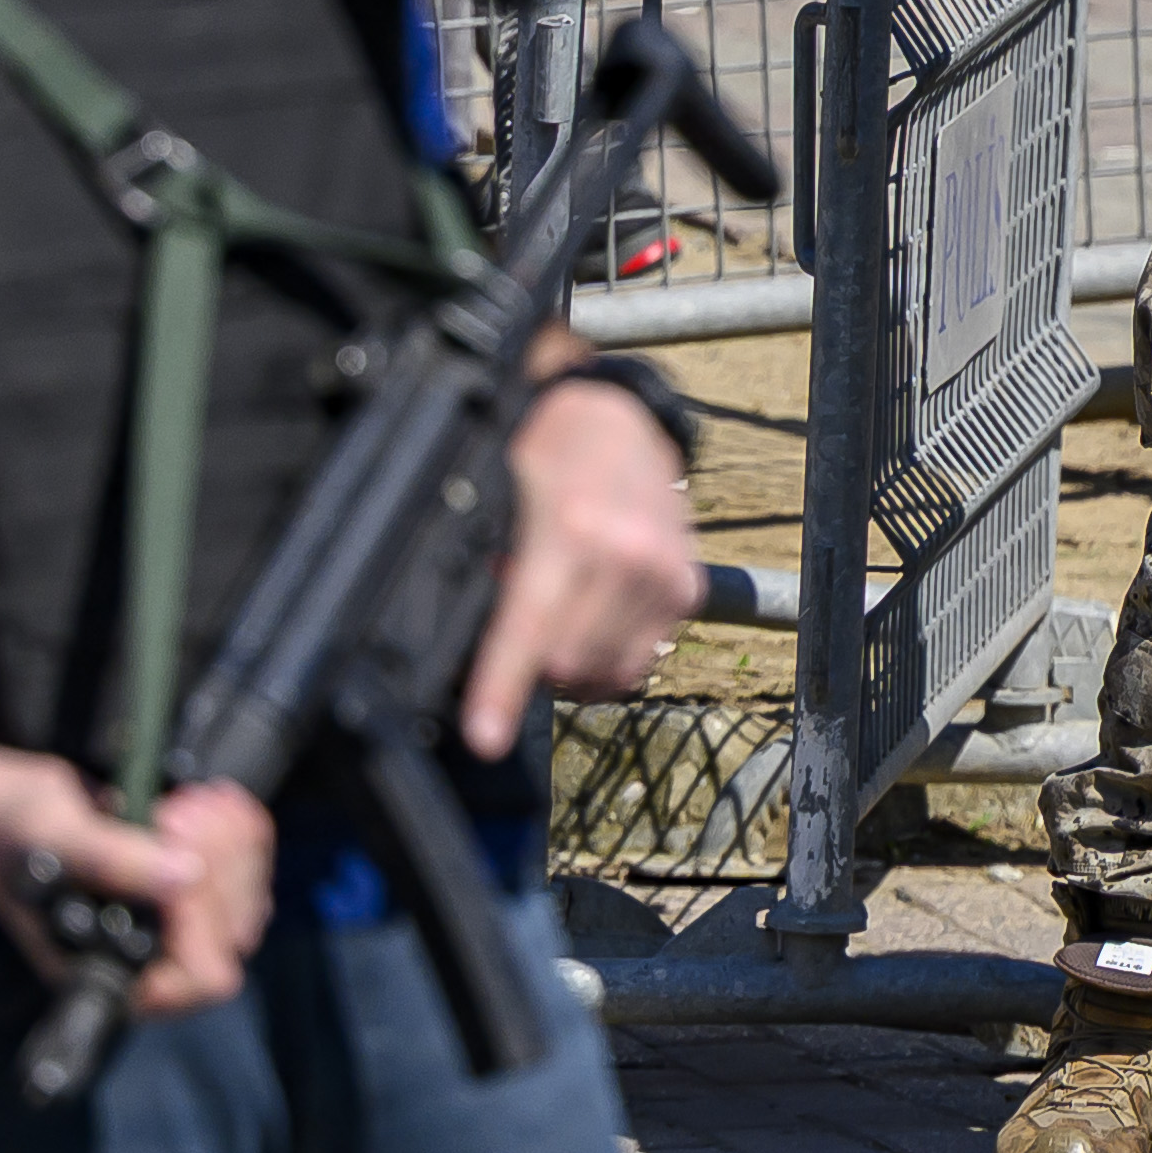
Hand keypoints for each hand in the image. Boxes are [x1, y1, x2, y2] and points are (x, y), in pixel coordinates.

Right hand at [0, 755, 274, 1022]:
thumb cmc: (10, 838)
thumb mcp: (59, 843)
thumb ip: (117, 862)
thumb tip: (185, 874)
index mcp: (114, 975)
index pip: (203, 976)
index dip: (207, 920)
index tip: (179, 863)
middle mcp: (147, 958)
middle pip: (237, 930)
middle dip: (220, 864)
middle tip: (172, 818)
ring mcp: (169, 922)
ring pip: (247, 894)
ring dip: (228, 840)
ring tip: (178, 807)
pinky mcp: (182, 885)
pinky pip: (240, 866)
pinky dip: (233, 827)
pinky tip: (200, 799)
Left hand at [460, 366, 700, 756]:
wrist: (618, 415)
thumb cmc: (549, 450)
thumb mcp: (503, 492)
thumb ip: (491, 562)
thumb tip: (466, 636)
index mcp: (568, 532)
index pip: (527, 630)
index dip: (501, 690)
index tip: (485, 737)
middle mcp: (623, 557)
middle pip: (566, 665)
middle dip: (533, 668)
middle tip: (519, 634)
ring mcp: (662, 575)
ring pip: (609, 672)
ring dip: (574, 668)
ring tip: (557, 625)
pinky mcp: (685, 587)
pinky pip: (643, 657)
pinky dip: (611, 655)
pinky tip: (592, 619)